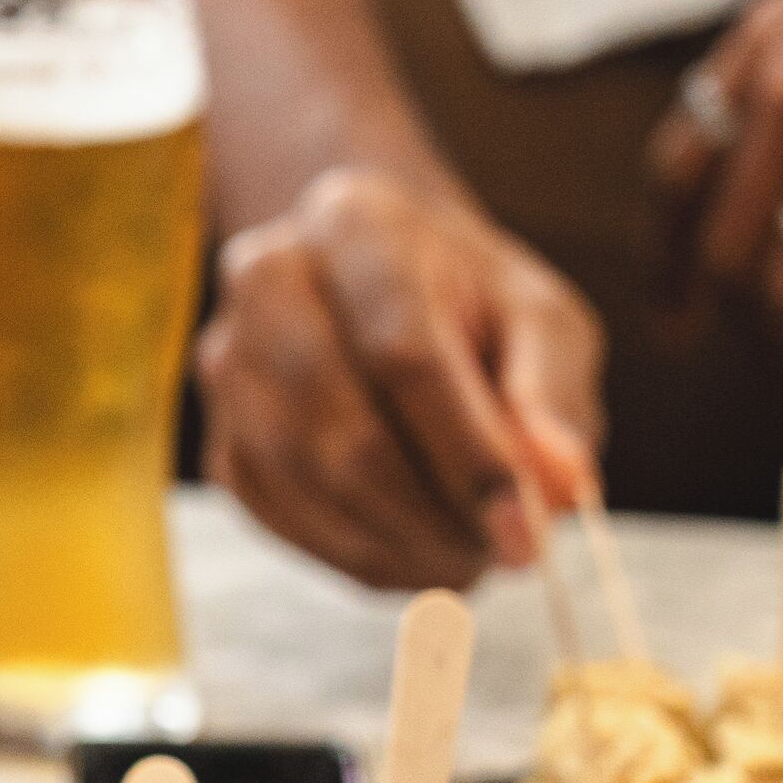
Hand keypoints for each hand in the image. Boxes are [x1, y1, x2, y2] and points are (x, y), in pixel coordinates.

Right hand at [195, 166, 600, 588]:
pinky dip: (358, 556)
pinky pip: (284, 521)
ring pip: (307, 487)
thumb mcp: (539, 318)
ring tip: (468, 557)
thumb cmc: (468, 300)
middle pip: (343, 433)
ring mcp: (228, 364)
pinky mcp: (221, 439)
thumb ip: (554, 394)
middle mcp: (266, 281)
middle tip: (503, 559)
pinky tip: (415, 552)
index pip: (403, 354)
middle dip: (432, 519)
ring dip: (398, 547)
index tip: (528, 537)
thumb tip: (562, 488)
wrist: (375, 286)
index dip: (468, 459)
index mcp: (352, 224)